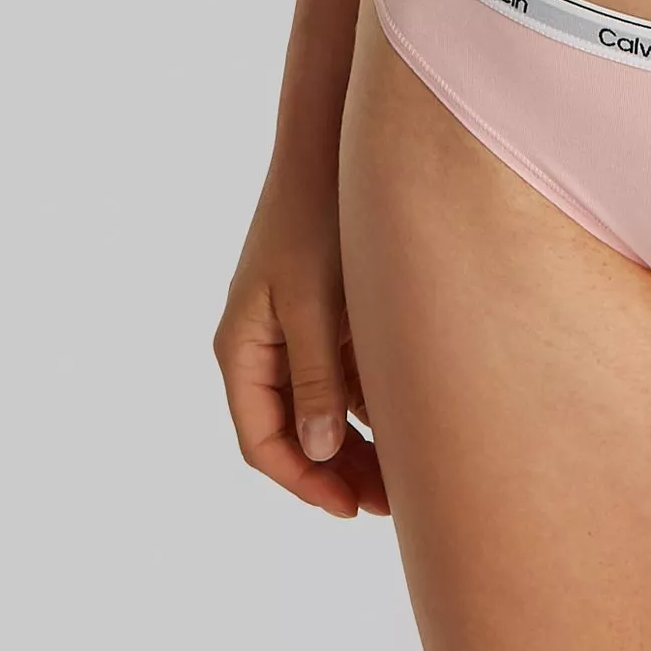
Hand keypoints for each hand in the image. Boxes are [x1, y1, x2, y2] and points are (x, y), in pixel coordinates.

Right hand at [214, 154, 388, 518]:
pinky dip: (367, 401)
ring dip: (356, 442)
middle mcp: (261, 345)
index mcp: (241, 348)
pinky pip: (341, 373)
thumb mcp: (312, 301)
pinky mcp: (323, 311)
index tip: (349, 508)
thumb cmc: (314, 216)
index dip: (303, 482)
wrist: (330, 143)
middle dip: (337, 471)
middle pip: (294, 431)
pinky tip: (408, 419)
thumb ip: (314, 377)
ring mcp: (292, 329)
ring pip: (320, 407)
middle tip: (388, 504)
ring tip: (405, 477)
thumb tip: (315, 452)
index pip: (262, 441)